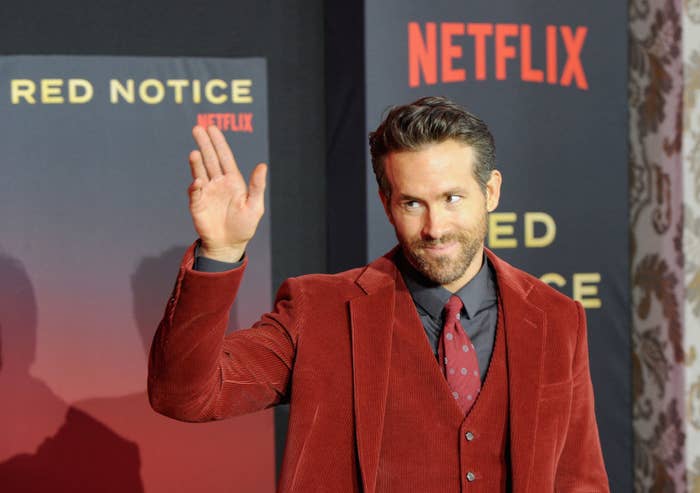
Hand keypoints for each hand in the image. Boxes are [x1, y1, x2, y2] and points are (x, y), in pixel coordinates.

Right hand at [188, 126, 266, 261]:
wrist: (229, 245)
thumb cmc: (244, 225)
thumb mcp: (255, 206)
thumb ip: (257, 186)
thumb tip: (262, 165)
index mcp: (232, 181)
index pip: (224, 157)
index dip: (218, 143)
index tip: (212, 128)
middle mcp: (218, 183)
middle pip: (210, 160)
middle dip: (204, 144)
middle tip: (197, 128)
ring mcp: (206, 192)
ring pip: (200, 172)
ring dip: (197, 162)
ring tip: (195, 152)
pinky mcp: (197, 204)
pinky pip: (195, 193)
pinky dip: (195, 186)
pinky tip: (197, 181)